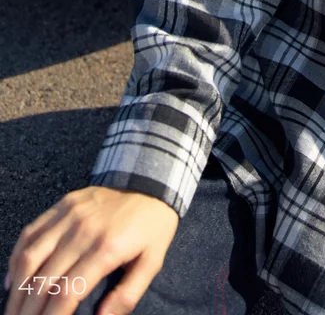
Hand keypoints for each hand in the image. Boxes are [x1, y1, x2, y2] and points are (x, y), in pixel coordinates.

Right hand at [4, 186, 178, 314]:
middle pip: (44, 279)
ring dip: (17, 289)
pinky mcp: (63, 204)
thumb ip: (128, 294)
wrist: (150, 181)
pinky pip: (31, 232)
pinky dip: (16, 258)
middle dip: (29, 310)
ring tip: (14, 310)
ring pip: (30, 256)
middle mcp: (83, 230)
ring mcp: (70, 214)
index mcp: (106, 248)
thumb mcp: (152, 262)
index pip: (68, 291)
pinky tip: (14, 280)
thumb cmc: (151, 227)